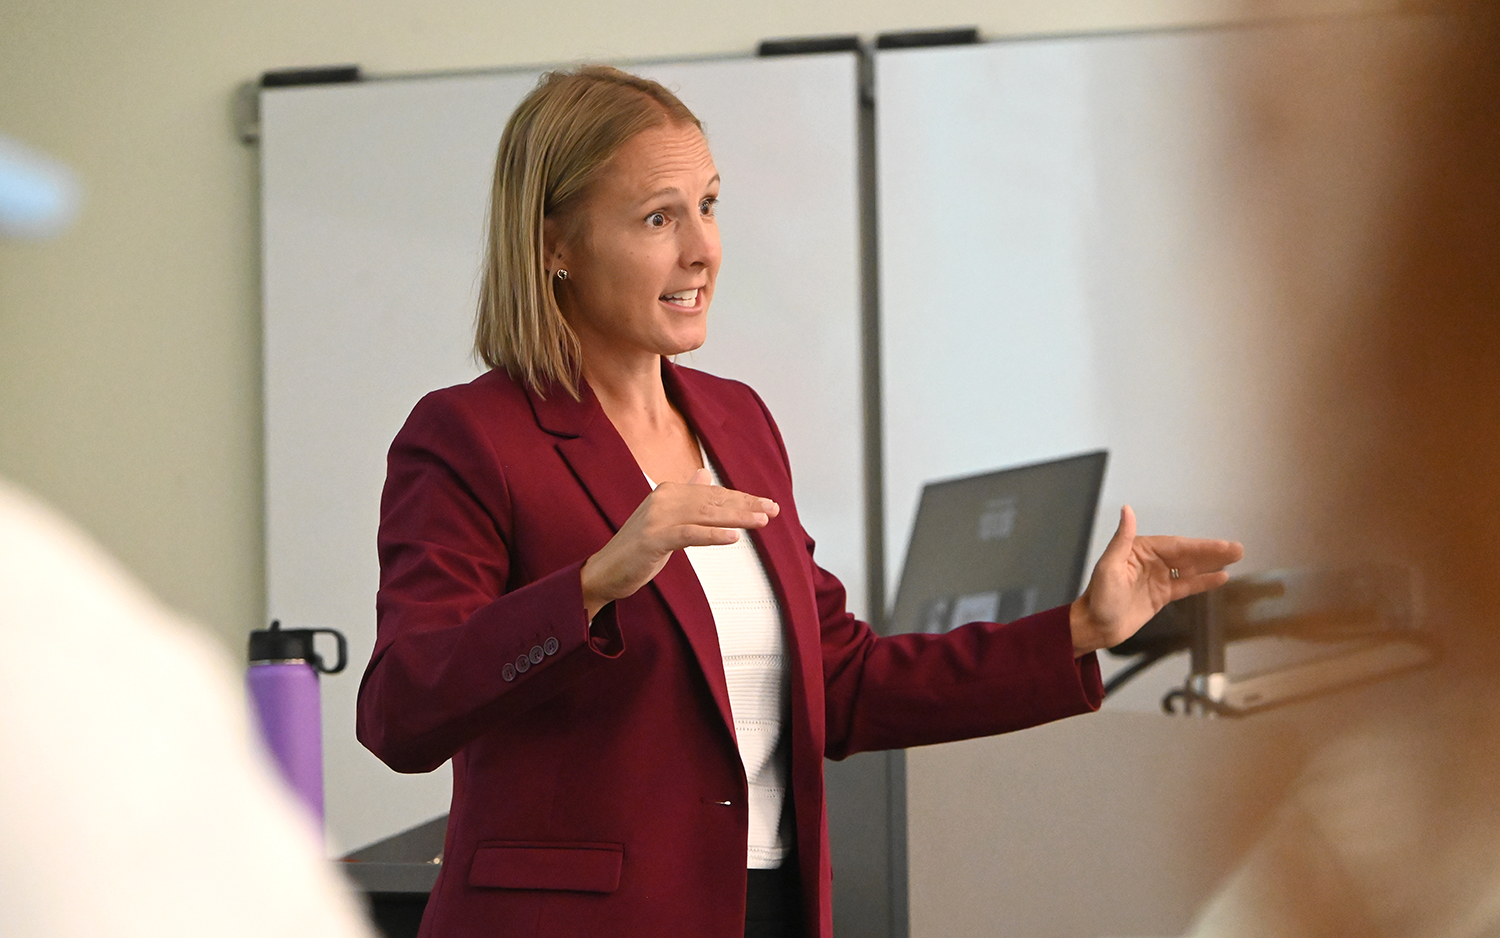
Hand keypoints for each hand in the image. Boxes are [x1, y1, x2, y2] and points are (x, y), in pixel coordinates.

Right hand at [580, 470, 779, 618]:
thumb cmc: (637, 549)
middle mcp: (663, 498)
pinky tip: (733, 537)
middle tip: (773, 510)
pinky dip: (712, 535)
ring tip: (761, 521)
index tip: (766, 504)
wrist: (605, 572)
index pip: (712, 493)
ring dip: (736, 517)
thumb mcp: (664, 518)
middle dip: (745, 505)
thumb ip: (686, 497)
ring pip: (705, 514)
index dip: (741, 498)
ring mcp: (656, 517)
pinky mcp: (653, 538)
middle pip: (713, 501)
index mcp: (668, 491)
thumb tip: (703, 475)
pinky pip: (689, 534)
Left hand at [1069, 505, 1243, 656]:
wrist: (1095, 627)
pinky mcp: (1161, 595)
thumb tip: (1127, 510)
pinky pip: (1186, 585)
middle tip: (1237, 549)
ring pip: (1190, 569)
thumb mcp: (1109, 566)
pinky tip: (1220, 577)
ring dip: (1212, 564)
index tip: (1221, 545)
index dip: (1200, 546)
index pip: (1176, 546)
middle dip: (1213, 553)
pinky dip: (1203, 581)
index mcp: (1139, 550)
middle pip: (1187, 555)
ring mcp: (1157, 578)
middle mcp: (1151, 561)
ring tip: (1235, 559)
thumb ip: (1122, 538)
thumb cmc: (1097, 597)